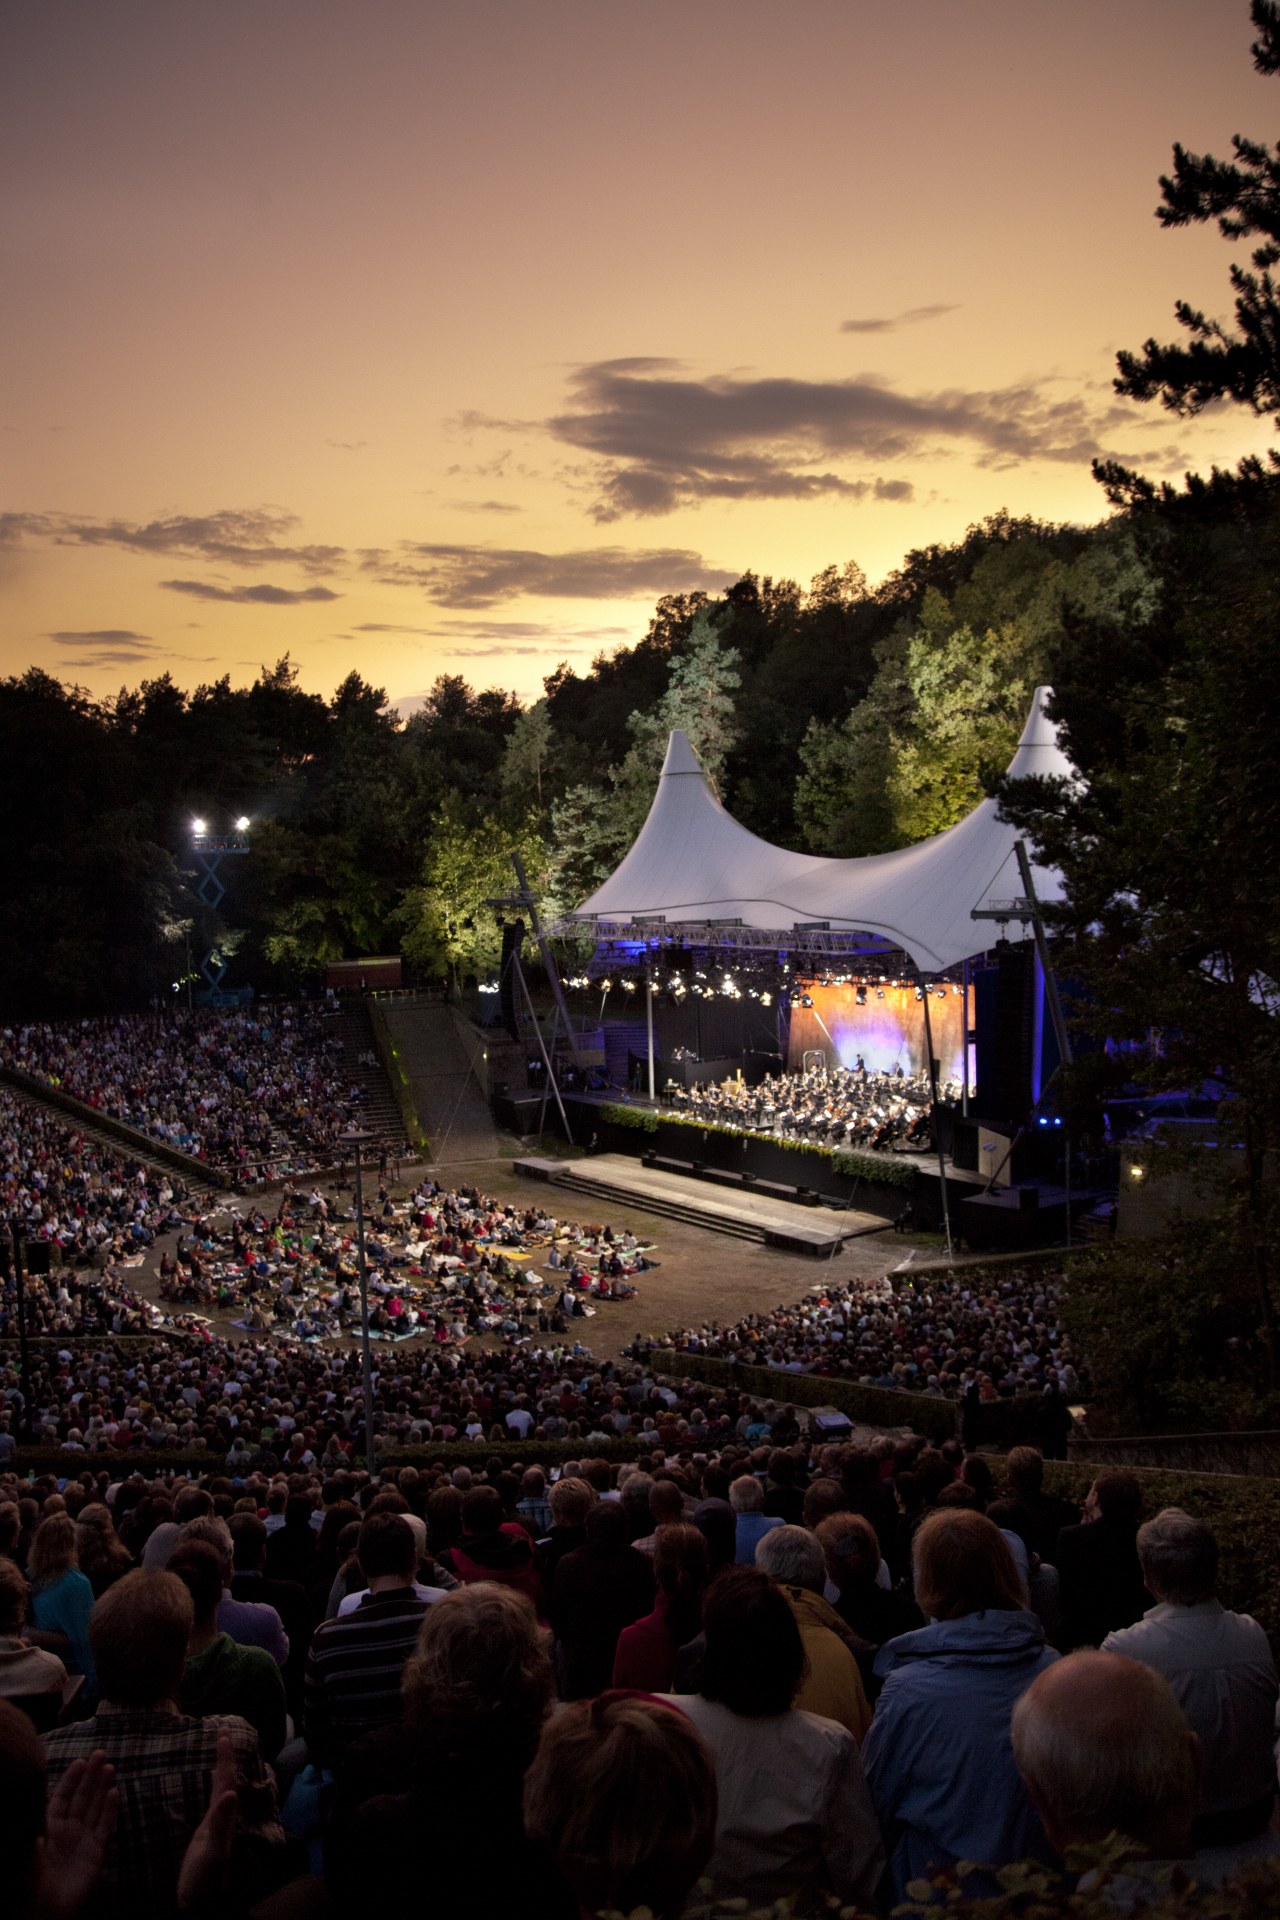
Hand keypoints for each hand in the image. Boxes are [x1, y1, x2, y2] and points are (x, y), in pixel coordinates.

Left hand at [37, 1750, 117, 1919]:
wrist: (46, 1912)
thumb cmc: (31, 1884)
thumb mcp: (26, 1855)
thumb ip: (30, 1832)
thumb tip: (26, 1806)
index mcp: (50, 1830)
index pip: (62, 1798)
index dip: (70, 1780)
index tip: (79, 1761)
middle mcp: (69, 1831)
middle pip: (82, 1798)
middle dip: (91, 1776)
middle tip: (101, 1754)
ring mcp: (84, 1840)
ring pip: (95, 1808)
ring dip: (102, 1787)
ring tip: (110, 1767)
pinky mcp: (96, 1852)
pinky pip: (105, 1827)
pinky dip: (110, 1810)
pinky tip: (114, 1793)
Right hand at [177, 1728, 237, 1910]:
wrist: (199, 1902)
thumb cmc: (203, 1878)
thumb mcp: (212, 1850)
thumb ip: (220, 1823)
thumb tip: (230, 1793)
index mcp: (223, 1816)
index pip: (225, 1779)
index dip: (225, 1756)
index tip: (223, 1732)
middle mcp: (222, 1817)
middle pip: (226, 1778)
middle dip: (225, 1754)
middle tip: (221, 1730)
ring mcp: (216, 1824)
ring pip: (222, 1787)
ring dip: (222, 1766)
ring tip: (221, 1748)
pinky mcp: (208, 1833)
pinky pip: (214, 1800)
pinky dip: (215, 1785)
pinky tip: (215, 1784)